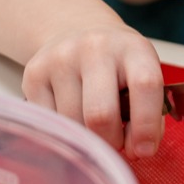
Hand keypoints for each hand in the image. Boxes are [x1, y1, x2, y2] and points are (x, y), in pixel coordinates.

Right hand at [23, 25, 166, 157]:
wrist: (75, 33)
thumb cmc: (117, 66)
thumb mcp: (142, 77)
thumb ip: (149, 113)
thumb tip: (137, 150)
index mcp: (132, 48)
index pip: (145, 85)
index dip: (146, 124)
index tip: (143, 150)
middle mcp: (95, 48)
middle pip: (100, 113)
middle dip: (110, 141)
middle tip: (116, 144)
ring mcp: (60, 59)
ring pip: (73, 123)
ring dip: (87, 139)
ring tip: (94, 127)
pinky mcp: (34, 73)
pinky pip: (51, 122)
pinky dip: (65, 130)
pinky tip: (73, 116)